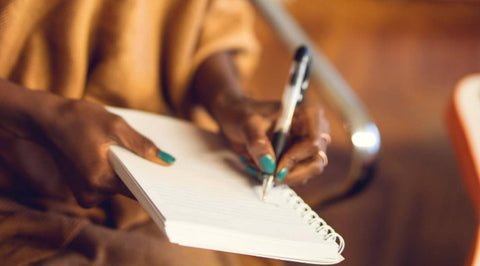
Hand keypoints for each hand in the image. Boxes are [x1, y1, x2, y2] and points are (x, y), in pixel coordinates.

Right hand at [0, 80, 175, 206]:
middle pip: (131, 189)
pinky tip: (124, 156)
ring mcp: (87, 196)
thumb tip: (167, 161)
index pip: (139, 191)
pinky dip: (119, 172)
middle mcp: (92, 195)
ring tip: (142, 154)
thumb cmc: (80, 119)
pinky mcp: (85, 191)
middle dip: (146, 175)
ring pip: (121, 186)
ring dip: (131, 172)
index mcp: (100, 180)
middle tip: (167, 162)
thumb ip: (141, 145)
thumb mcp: (115, 126)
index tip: (176, 178)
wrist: (47, 120)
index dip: (158, 183)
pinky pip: (111, 185)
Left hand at [213, 97, 329, 184]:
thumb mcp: (247, 124)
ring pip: (307, 172)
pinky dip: (279, 176)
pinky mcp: (298, 158)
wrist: (235, 117)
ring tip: (260, 168)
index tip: (276, 169)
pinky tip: (263, 168)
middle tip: (270, 177)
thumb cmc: (243, 113)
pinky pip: (296, 175)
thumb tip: (269, 164)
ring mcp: (306, 146)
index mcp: (307, 114)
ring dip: (284, 176)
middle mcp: (312, 130)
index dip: (296, 158)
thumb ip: (257, 142)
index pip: (313, 142)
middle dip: (292, 173)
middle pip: (315, 161)